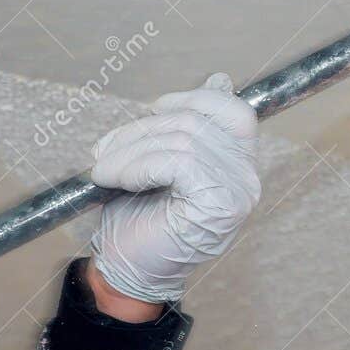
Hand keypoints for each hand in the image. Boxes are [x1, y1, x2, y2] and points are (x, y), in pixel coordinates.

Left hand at [88, 73, 260, 305]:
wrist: (126, 271)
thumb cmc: (141, 220)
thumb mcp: (163, 161)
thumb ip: (188, 126)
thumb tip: (219, 78)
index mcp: (238, 164)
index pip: (235, 112)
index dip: (193, 99)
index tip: (153, 108)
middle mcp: (245, 178)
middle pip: (197, 122)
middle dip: (141, 129)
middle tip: (104, 150)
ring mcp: (236, 193)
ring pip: (183, 140)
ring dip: (131, 149)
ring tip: (103, 168)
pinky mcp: (217, 206)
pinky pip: (178, 163)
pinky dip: (137, 165)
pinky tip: (116, 178)